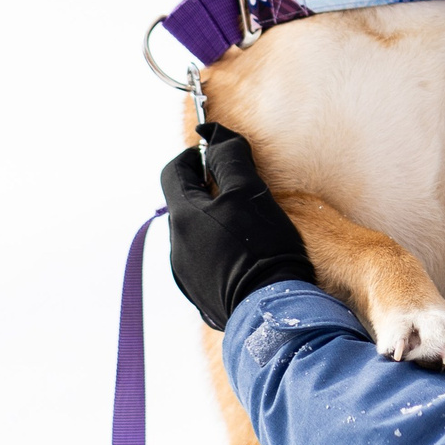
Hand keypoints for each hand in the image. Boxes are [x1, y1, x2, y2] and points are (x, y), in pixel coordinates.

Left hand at [161, 122, 317, 330]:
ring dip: (215, 220)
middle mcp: (176, 247)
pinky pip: (205, 260)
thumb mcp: (249, 192)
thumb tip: (213, 132)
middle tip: (240, 187)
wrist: (271, 312)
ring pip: (196, 233)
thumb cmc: (261, 248)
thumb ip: (229, 159)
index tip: (216, 154)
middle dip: (208, 189)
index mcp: (183, 218)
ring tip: (248, 224)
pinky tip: (247, 255)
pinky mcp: (201, 294)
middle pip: (185, 204)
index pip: (173, 172)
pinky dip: (220, 249)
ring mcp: (186, 274)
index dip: (193, 156)